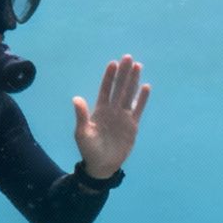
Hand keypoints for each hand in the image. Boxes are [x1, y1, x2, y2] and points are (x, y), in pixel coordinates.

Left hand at [74, 54, 150, 178]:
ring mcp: (123, 116)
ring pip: (129, 94)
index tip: (113, 63)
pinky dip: (142, 98)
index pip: (105, 89)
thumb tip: (76, 98)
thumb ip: (81, 115)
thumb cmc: (89, 149)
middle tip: (128, 57)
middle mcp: (113, 110)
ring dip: (133, 81)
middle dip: (123, 73)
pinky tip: (146, 86)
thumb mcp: (82, 132)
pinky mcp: (132, 125)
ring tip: (138, 66)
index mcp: (100, 110)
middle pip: (119, 88)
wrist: (102, 165)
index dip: (109, 76)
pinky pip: (138, 109)